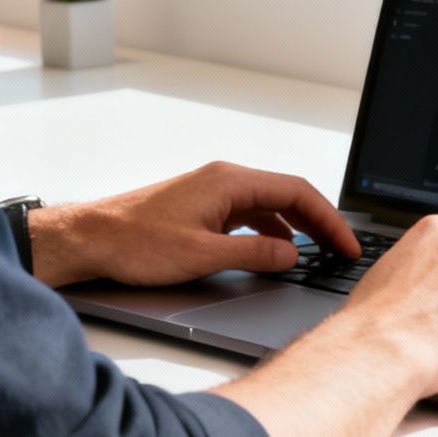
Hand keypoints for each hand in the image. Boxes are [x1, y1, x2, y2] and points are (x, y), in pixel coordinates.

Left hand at [26, 161, 359, 288]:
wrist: (90, 239)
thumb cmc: (135, 243)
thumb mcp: (202, 256)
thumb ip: (254, 255)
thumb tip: (292, 255)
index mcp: (230, 181)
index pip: (297, 193)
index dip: (329, 221)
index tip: (347, 245)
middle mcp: (224, 180)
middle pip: (288, 195)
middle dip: (320, 223)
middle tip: (343, 251)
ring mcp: (213, 192)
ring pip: (270, 205)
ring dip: (297, 228)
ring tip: (318, 254)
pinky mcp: (202, 208)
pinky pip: (250, 214)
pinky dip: (271, 231)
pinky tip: (276, 252)